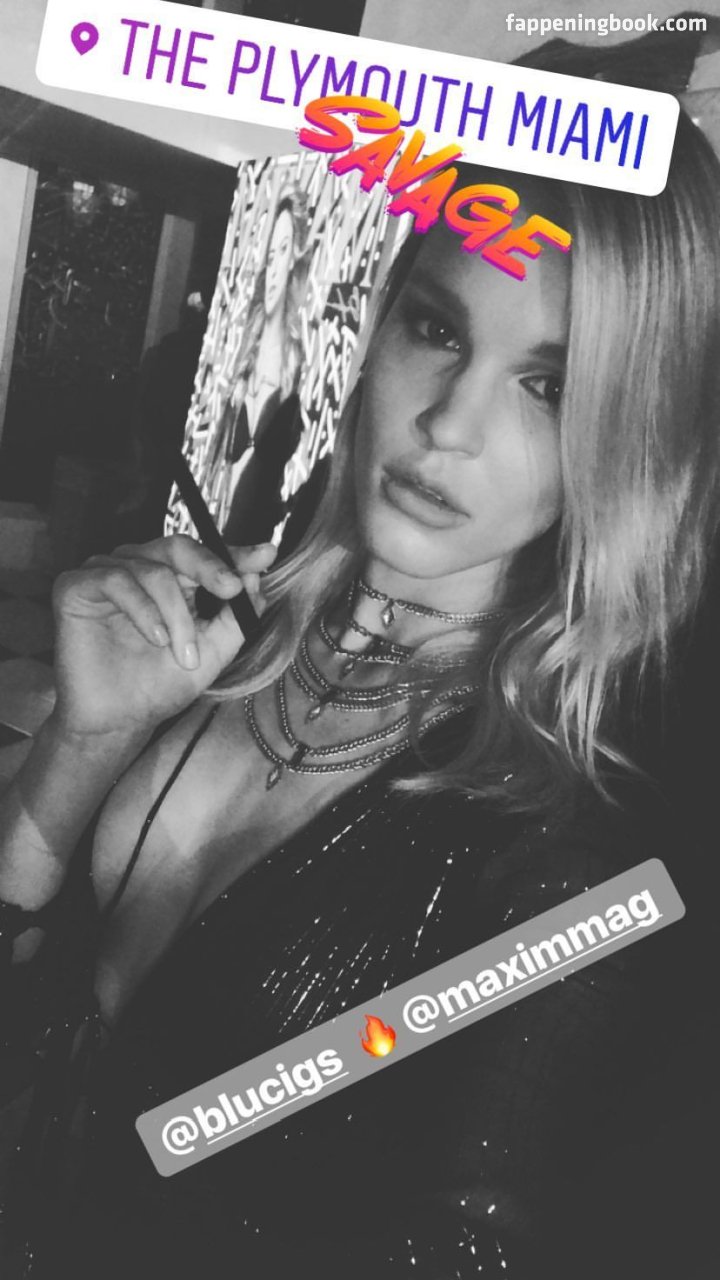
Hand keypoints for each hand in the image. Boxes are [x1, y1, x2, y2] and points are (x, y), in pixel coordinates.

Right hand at [51, 535, 276, 740]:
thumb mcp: (213, 652)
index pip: (205, 555)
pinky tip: (155, 638)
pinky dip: (142, 609)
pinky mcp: (75, 585)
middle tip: (231, 589)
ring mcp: (106, 573)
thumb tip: (255, 578)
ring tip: (182, 651)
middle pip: (178, 547)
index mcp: (172, 579)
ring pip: (152, 570)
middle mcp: (139, 568)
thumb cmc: (161, 686)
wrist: (119, 721)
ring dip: (175, 613)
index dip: (235, 553)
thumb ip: (235, 617)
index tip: (266, 555)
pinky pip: (115, 580)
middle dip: (210, 567)